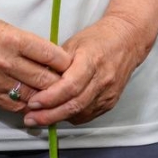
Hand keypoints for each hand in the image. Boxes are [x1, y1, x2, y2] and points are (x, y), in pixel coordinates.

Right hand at [0, 7, 72, 113]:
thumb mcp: (6, 27)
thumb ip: (29, 45)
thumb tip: (54, 59)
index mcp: (13, 39)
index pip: (52, 56)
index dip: (67, 63)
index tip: (74, 64)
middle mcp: (6, 62)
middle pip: (46, 80)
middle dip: (61, 83)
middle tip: (71, 83)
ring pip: (33, 96)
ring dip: (47, 97)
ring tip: (56, 94)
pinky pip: (16, 106)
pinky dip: (28, 105)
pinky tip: (35, 101)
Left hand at [22, 15, 144, 126]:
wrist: (127, 40)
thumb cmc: (98, 38)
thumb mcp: (73, 42)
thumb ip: (56, 63)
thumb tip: (35, 80)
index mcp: (92, 60)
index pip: (70, 86)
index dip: (50, 97)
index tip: (33, 102)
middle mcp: (103, 79)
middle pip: (74, 104)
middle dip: (50, 114)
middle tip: (30, 118)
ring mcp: (108, 93)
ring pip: (80, 113)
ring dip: (58, 118)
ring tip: (38, 118)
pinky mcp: (111, 102)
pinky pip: (88, 115)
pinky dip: (71, 116)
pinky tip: (57, 114)